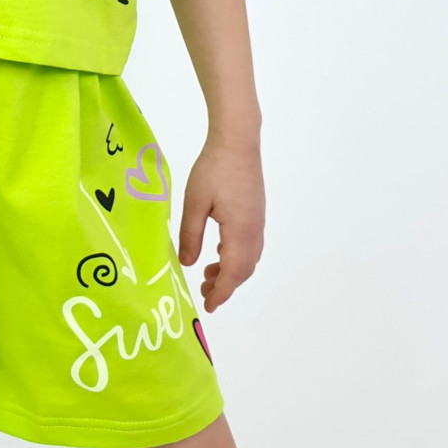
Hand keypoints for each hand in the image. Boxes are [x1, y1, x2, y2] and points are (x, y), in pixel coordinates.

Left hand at [176, 137, 264, 312]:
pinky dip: (236, 256)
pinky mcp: (256, 212)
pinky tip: (219, 251)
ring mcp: (258, 221)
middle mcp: (254, 231)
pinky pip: (249, 244)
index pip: (232, 273)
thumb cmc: (213, 168)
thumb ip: (190, 235)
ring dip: (231, 271)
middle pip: (243, 269)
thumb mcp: (194, 203)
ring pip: (248, 258)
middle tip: (205, 293)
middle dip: (225, 285)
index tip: (209, 307)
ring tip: (208, 275)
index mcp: (240, 232)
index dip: (221, 293)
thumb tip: (188, 264)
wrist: (237, 141)